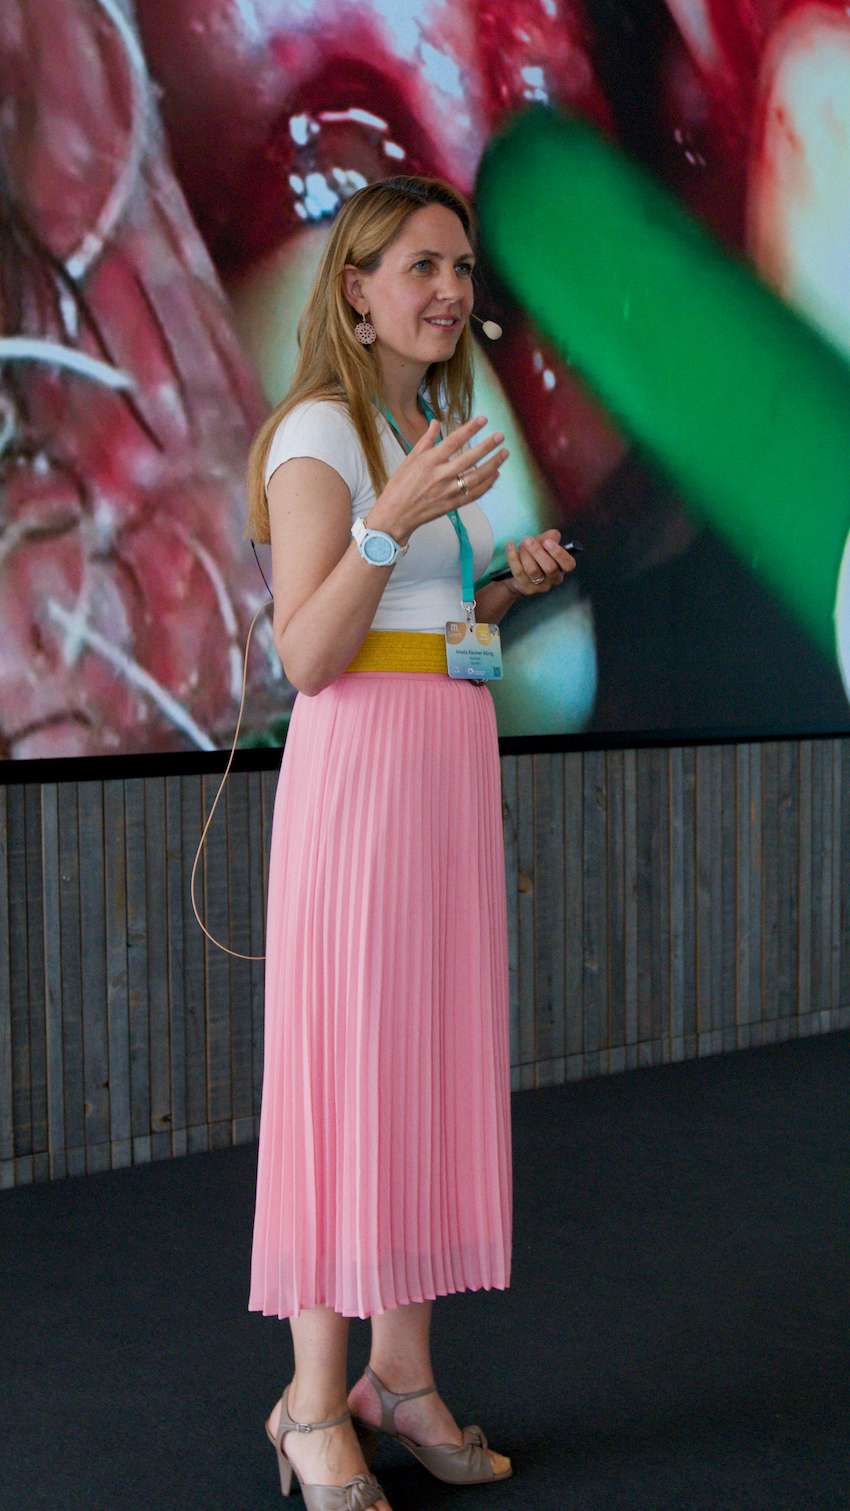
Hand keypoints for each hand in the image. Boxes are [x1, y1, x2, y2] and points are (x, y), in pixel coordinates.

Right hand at [368, 415, 508, 545]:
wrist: (395, 515)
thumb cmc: (399, 486)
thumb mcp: (409, 460)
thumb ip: (426, 441)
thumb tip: (435, 422)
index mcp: (428, 461)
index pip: (453, 441)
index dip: (470, 429)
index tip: (483, 420)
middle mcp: (440, 476)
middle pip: (469, 458)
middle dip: (487, 446)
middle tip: (500, 436)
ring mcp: (448, 491)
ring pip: (476, 477)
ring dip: (492, 465)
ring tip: (504, 454)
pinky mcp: (452, 505)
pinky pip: (474, 494)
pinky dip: (487, 485)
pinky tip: (495, 474)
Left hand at [503, 530, 575, 594]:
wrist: (515, 573)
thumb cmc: (533, 555)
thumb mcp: (543, 543)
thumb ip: (550, 537)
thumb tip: (552, 536)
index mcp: (562, 568)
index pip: (569, 565)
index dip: (559, 553)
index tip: (547, 542)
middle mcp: (554, 579)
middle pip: (550, 568)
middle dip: (537, 551)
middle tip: (528, 540)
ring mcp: (540, 586)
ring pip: (533, 570)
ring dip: (524, 554)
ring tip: (521, 545)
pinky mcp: (526, 589)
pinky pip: (518, 572)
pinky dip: (512, 556)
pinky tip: (510, 545)